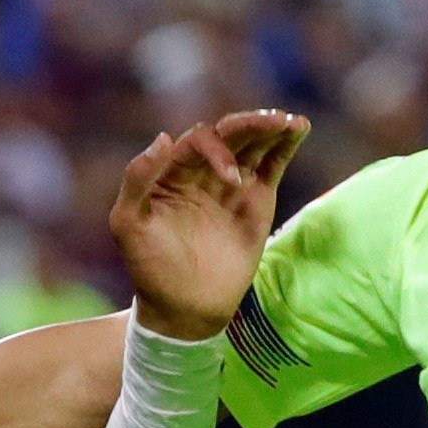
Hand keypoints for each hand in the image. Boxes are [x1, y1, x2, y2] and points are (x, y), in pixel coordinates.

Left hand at [112, 108, 309, 341]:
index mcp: (171, 170)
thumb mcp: (128, 223)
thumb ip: (137, 179)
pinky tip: (299, 127)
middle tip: (274, 121)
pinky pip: (273, 164)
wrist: (184, 306)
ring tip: (291, 121)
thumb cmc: (149, 266)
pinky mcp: (257, 199)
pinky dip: (286, 144)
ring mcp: (232, 182)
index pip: (198, 141)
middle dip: (251, 123)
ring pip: (253, 143)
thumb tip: (164, 137)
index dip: (216, 150)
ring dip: (270, 127)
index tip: (231, 179)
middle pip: (229, 133)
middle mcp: (202, 169)